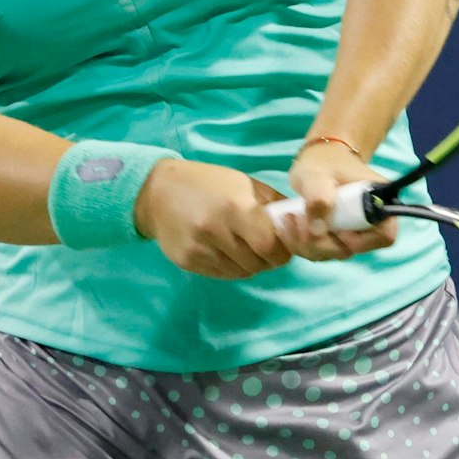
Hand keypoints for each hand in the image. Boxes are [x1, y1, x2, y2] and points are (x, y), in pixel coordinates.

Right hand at [133, 160, 293, 279]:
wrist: (158, 192)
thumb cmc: (207, 183)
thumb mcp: (242, 183)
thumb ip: (272, 203)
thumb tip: (300, 222)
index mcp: (235, 207)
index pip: (269, 245)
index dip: (281, 251)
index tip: (282, 246)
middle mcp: (216, 231)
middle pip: (257, 263)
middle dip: (268, 259)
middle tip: (266, 249)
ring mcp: (200, 249)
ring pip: (241, 272)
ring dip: (250, 264)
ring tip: (245, 248)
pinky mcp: (188, 262)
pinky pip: (222, 275)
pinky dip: (232, 268)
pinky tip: (227, 252)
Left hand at [278, 140, 398, 261]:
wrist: (317, 160)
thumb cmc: (322, 162)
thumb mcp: (316, 175)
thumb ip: (318, 198)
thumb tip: (318, 231)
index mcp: (378, 201)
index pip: (385, 235)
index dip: (362, 241)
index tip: (337, 229)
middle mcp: (369, 222)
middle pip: (353, 249)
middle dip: (321, 242)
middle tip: (297, 218)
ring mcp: (352, 232)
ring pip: (333, 253)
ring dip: (307, 244)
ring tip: (289, 218)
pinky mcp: (335, 238)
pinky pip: (320, 252)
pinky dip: (301, 244)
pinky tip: (288, 225)